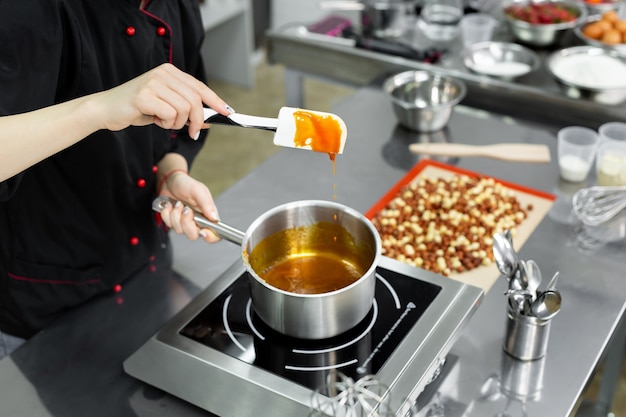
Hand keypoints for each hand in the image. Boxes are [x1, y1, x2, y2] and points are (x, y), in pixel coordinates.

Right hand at [96, 63, 230, 138]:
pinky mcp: (145, 95)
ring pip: (184, 109)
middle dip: (197, 120)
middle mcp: (163, 73)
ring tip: (162, 121)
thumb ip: (186, 110)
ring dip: (177, 123)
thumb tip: (209, 120)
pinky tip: (153, 119)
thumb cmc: (137, 109)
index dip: (216, 101)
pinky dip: (165, 123)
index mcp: (169, 72)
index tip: (227, 112)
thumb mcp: (166, 108)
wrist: (106, 110)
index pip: (199, 87)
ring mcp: (154, 82)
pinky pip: (170, 115)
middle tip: (193, 133)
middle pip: (195, 100)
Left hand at [157, 171, 221, 243]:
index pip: (214, 234)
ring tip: (177, 203)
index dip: (210, 237)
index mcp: (208, 216)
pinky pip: (168, 224)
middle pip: (193, 236)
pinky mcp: (173, 222)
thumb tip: (214, 218)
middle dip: (186, 222)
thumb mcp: (199, 190)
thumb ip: (207, 204)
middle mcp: (197, 222)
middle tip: (186, 209)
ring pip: (179, 230)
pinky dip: (167, 214)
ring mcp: (184, 223)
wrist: (170, 181)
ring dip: (175, 215)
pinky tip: (170, 205)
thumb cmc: (187, 184)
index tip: (202, 231)